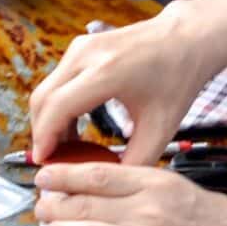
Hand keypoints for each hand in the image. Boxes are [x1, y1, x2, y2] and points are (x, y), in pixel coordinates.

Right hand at [26, 7, 216, 165]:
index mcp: (107, 73)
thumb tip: (109, 186)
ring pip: (46, 89)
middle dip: (41, 133)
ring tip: (66, 148)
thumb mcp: (161, 128)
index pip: (57, 107)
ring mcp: (80, 47)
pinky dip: (57, 106)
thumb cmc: (176, 79)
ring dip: (49, 120)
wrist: (185, 40)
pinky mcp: (80, 47)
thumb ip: (135, 160)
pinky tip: (73, 127)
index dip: (44, 138)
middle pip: (42, 98)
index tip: (43, 162)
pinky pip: (56, 80)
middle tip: (53, 160)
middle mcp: (86, 55)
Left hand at [33, 162, 226, 225]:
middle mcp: (145, 212)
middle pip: (83, 205)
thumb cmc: (215, 220)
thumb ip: (138, 183)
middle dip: (53, 204)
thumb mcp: (177, 184)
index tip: (44, 175)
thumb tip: (96, 182)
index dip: (62, 175)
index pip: (95, 175)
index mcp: (153, 184)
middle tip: (41, 204)